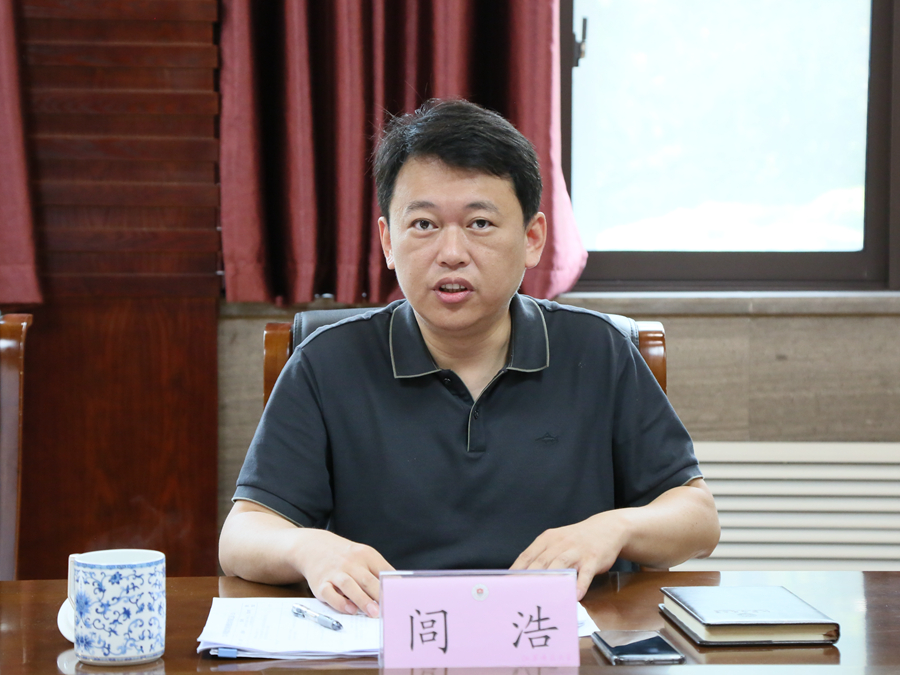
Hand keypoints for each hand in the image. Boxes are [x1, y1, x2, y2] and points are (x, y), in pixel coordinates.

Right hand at [296, 529, 394, 617]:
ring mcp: (335, 572)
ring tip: (373, 613)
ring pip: (349, 586)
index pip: (383, 571)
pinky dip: (340, 603)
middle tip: (389, 610)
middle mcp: (350, 562)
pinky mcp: (321, 583)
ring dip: (362, 600)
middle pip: (367, 579)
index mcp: (366, 555)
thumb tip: (397, 588)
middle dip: (379, 595)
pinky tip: (350, 610)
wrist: (314, 546)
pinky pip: (330, 594)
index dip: (393, 586)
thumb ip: (378, 570)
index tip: (401, 599)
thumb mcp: (364, 556)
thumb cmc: (346, 556)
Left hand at [510, 512, 626, 599]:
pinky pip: (585, 573)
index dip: (515, 571)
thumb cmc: (576, 541)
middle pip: (541, 562)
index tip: (505, 586)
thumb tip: (521, 578)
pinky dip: (579, 584)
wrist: (606, 528)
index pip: (527, 556)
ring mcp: (577, 551)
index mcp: (547, 540)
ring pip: (560, 565)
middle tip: (519, 597)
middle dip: (529, 579)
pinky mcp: (593, 559)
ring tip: (542, 598)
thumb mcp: (556, 542)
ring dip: (551, 581)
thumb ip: (541, 557)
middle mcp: (560, 543)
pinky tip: (574, 596)